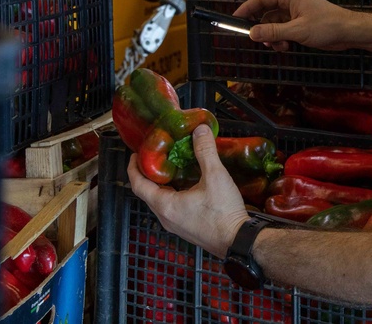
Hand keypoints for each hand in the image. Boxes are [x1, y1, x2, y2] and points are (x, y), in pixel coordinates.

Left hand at [127, 124, 248, 257]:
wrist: (238, 240)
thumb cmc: (223, 214)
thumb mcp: (215, 176)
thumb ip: (205, 151)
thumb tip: (199, 131)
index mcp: (165, 206)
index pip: (138, 185)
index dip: (134, 168)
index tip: (135, 155)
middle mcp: (166, 217)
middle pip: (147, 193)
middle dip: (148, 174)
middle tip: (154, 157)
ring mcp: (176, 225)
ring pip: (160, 201)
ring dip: (161, 184)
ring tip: (170, 167)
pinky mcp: (186, 228)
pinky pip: (171, 208)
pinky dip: (172, 193)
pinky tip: (186, 184)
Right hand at [234, 0, 364, 51]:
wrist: (349, 32)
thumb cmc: (326, 26)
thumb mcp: (297, 30)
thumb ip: (274, 31)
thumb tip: (252, 33)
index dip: (246, 8)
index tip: (235, 19)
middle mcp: (290, 2)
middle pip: (266, 12)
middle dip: (261, 27)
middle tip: (258, 40)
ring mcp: (296, 13)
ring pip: (274, 24)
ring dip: (273, 36)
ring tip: (279, 47)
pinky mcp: (301, 24)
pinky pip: (283, 30)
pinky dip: (281, 38)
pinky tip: (286, 47)